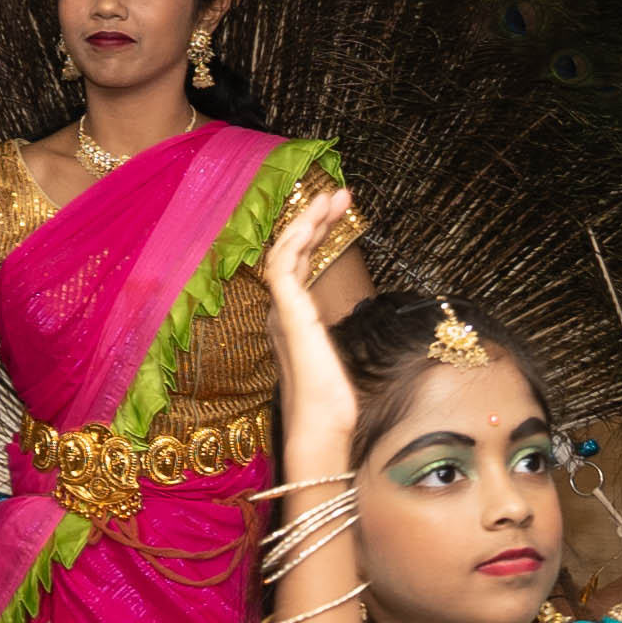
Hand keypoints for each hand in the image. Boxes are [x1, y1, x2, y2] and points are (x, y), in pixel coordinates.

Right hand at [258, 185, 362, 473]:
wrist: (322, 428)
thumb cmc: (331, 404)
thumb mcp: (338, 358)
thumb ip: (332, 336)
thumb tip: (339, 328)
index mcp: (291, 318)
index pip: (299, 263)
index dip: (316, 233)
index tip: (340, 211)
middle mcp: (281, 311)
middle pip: (291, 250)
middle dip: (314, 218)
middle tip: (340, 193)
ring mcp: (282, 311)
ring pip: (286, 249)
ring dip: (309, 220)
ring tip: (334, 197)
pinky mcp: (288, 314)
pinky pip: (284, 264)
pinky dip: (298, 238)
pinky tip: (317, 220)